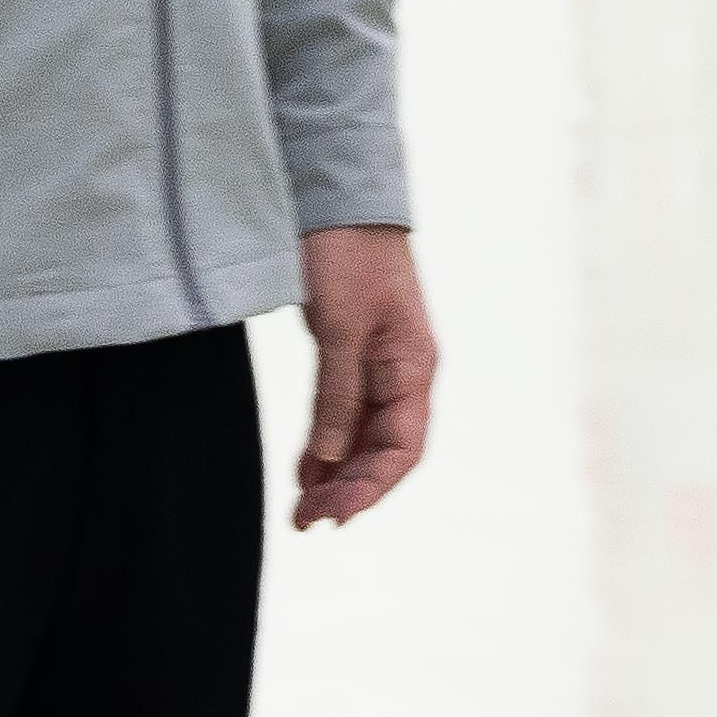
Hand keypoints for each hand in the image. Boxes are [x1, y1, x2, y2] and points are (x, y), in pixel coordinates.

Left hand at [291, 224, 435, 529]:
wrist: (336, 196)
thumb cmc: (348, 254)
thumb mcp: (339, 327)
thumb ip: (337, 394)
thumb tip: (330, 458)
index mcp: (415, 367)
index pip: (403, 448)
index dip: (371, 489)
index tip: (334, 518)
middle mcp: (403, 373)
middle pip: (384, 450)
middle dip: (348, 489)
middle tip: (304, 521)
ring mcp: (379, 364)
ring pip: (363, 437)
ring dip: (336, 474)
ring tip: (301, 509)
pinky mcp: (353, 353)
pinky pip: (345, 412)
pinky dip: (325, 443)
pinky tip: (304, 470)